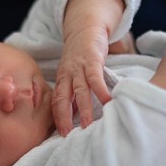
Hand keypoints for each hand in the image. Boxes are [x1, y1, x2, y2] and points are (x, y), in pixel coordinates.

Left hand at [53, 0, 126, 135]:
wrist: (86, 28)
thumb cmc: (81, 57)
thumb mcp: (74, 76)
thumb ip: (76, 94)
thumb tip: (79, 116)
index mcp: (61, 80)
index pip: (56, 102)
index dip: (57, 119)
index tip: (61, 136)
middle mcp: (67, 75)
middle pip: (62, 100)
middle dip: (64, 119)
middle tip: (68, 137)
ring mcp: (78, 68)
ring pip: (79, 92)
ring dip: (84, 110)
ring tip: (89, 127)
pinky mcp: (92, 60)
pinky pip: (96, 78)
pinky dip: (102, 91)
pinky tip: (110, 103)